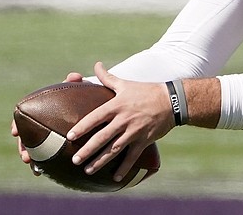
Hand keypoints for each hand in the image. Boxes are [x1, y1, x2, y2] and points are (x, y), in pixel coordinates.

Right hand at [11, 72, 87, 173]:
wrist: (94, 107)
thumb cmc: (84, 95)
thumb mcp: (81, 88)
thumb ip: (76, 83)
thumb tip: (74, 76)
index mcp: (43, 110)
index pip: (24, 117)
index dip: (17, 125)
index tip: (15, 132)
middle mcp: (42, 124)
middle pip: (27, 137)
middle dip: (23, 147)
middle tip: (25, 155)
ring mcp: (49, 137)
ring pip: (35, 149)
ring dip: (32, 158)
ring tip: (33, 166)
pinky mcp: (57, 146)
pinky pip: (47, 157)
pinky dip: (43, 164)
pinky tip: (41, 172)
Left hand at [67, 62, 174, 181]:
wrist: (172, 100)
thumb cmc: (146, 91)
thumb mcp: (125, 84)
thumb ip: (108, 77)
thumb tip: (96, 65)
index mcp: (117, 106)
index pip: (95, 117)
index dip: (82, 127)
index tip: (70, 136)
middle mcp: (124, 119)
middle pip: (102, 137)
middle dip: (87, 149)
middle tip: (74, 159)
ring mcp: (134, 131)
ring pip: (114, 149)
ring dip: (100, 161)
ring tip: (87, 170)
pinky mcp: (144, 140)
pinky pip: (132, 156)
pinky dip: (124, 168)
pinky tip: (115, 178)